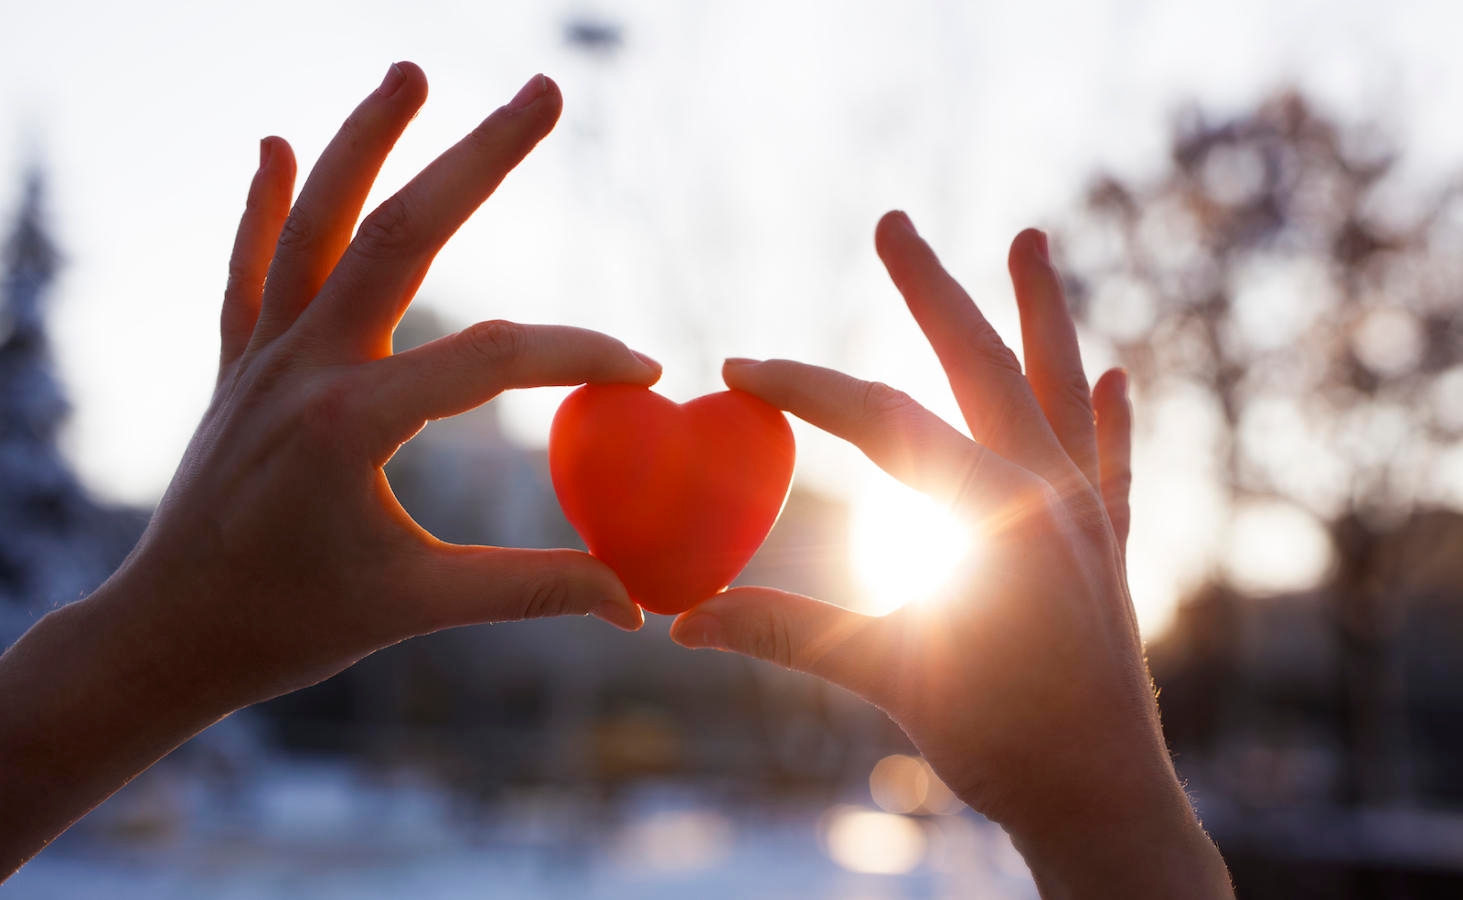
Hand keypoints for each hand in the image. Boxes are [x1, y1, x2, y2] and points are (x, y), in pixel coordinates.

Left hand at [0, 63, 653, 874]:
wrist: (168, 636)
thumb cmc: (294, 628)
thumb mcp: (420, 606)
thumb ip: (533, 590)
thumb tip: (636, 603)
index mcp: (354, 424)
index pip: (491, 358)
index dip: (579, 355)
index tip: (645, 370)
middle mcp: (304, 366)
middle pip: (401, 234)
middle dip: (479, 157)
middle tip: (545, 90)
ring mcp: (264, 356)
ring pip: (316, 222)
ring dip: (363, 139)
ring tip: (412, 70)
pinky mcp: (240, 364)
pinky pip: (251, 267)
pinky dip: (262, 203)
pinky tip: (275, 144)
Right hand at [671, 213, 1231, 896]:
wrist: (1105, 801)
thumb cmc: (1002, 742)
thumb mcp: (888, 676)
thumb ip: (788, 632)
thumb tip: (683, 623)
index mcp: (992, 510)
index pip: (882, 420)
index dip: (804, 388)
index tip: (739, 368)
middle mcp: (1048, 491)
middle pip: (979, 364)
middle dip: (931, 290)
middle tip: (892, 222)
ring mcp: (1087, 513)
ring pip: (1058, 387)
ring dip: (1040, 312)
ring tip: (1031, 239)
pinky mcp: (1108, 546)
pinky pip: (1110, 460)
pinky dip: (1108, 416)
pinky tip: (1115, 374)